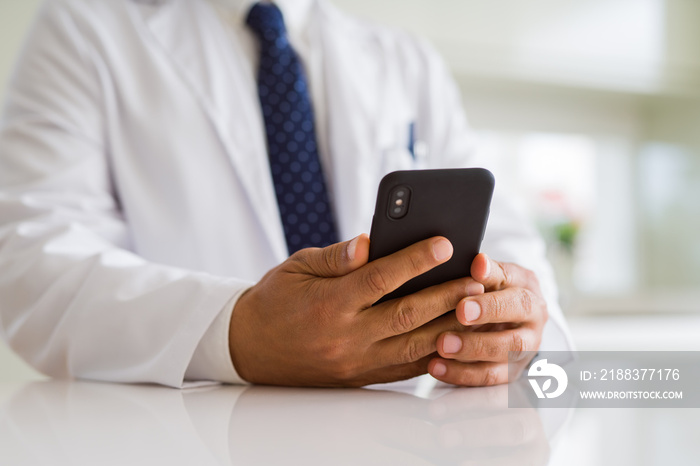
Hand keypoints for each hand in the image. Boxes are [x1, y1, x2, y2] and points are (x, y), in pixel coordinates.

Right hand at [229, 234, 483, 386]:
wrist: (249, 347)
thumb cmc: (274, 299)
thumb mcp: (297, 267)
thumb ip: (336, 257)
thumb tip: (369, 242)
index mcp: (329, 303)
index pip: (380, 279)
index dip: (415, 260)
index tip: (444, 244)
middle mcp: (346, 335)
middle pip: (406, 314)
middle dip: (446, 295)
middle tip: (477, 278)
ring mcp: (355, 361)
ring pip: (412, 345)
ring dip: (448, 326)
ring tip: (475, 307)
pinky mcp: (359, 376)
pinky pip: (403, 368)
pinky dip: (431, 354)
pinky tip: (453, 338)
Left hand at [427, 253, 548, 385]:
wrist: (501, 313)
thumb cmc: (487, 288)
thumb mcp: (489, 274)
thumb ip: (484, 271)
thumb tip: (478, 262)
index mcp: (528, 289)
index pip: (516, 289)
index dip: (494, 284)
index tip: (472, 280)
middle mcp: (533, 321)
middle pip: (517, 316)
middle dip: (488, 317)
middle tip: (460, 313)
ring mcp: (525, 350)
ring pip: (505, 353)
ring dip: (471, 349)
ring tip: (441, 344)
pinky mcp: (510, 372)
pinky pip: (488, 378)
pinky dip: (461, 374)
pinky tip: (435, 367)